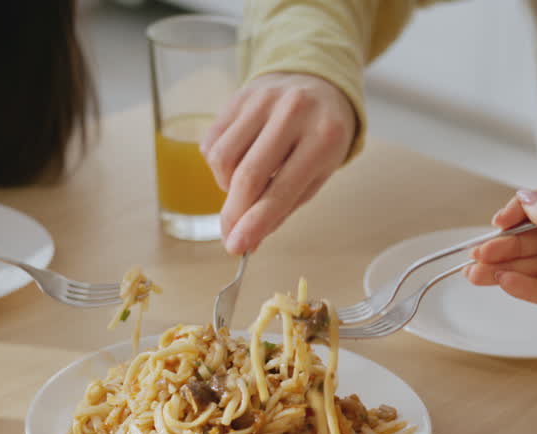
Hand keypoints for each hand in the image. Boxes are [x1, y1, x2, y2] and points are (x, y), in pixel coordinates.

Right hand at [200, 72, 355, 253]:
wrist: (318, 83)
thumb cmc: (320, 137)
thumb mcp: (318, 173)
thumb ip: (285, 205)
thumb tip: (249, 239)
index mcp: (323, 138)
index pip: (281, 190)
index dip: (255, 223)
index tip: (236, 247)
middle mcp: (293, 113)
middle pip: (247, 175)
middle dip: (234, 214)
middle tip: (229, 235)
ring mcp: (263, 100)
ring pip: (223, 158)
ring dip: (226, 185)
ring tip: (245, 186)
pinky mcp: (240, 95)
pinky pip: (213, 141)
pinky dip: (219, 165)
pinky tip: (238, 162)